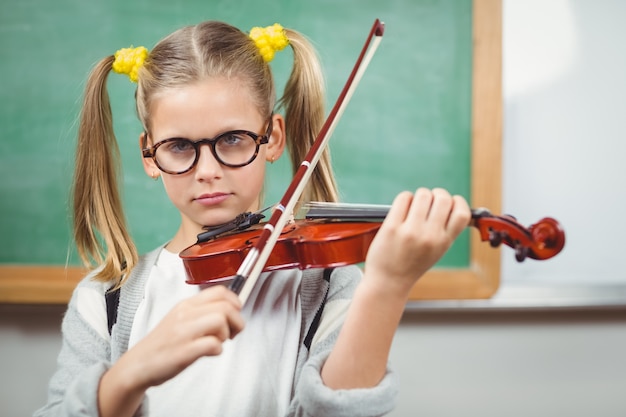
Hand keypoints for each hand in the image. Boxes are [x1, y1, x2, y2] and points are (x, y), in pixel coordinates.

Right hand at [105, 285, 243, 391]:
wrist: (138, 365)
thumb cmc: (163, 344)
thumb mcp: (180, 319)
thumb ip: (202, 312)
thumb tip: (230, 311)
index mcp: (186, 305)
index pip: (220, 291)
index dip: (235, 302)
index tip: (236, 314)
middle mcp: (185, 314)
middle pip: (226, 306)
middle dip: (236, 321)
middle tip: (231, 333)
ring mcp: (184, 332)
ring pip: (220, 321)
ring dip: (226, 334)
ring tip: (218, 342)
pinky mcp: (184, 351)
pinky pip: (213, 344)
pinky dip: (217, 350)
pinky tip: (209, 353)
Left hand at [364, 187, 470, 295]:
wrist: (388, 282)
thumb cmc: (412, 265)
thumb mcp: (437, 251)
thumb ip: (445, 231)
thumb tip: (452, 204)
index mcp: (444, 242)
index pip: (462, 213)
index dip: (458, 202)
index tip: (450, 203)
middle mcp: (430, 236)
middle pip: (443, 198)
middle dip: (437, 194)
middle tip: (430, 201)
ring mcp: (411, 231)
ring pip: (423, 195)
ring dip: (420, 195)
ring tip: (415, 205)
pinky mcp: (392, 227)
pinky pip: (404, 198)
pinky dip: (405, 198)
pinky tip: (403, 207)